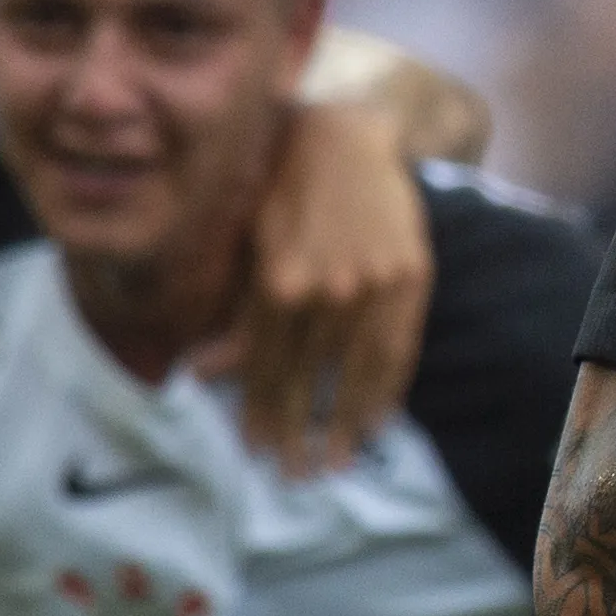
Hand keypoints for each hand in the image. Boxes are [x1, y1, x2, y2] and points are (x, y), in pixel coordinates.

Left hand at [206, 103, 431, 473]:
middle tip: (295, 475)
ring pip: (357, 372)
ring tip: (339, 461)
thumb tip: (204, 372)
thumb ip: (236, 313)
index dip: (259, 411)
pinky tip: (378, 418)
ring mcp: (375, 287)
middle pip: (309, 379)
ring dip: (346, 424)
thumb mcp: (248, 246)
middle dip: (299, 431)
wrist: (350, 139)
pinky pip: (398, 348)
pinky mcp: (412, 279)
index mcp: (279, 282)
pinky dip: (388, 387)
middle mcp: (328, 290)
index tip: (254, 450)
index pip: (266, 367)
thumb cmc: (285, 189)